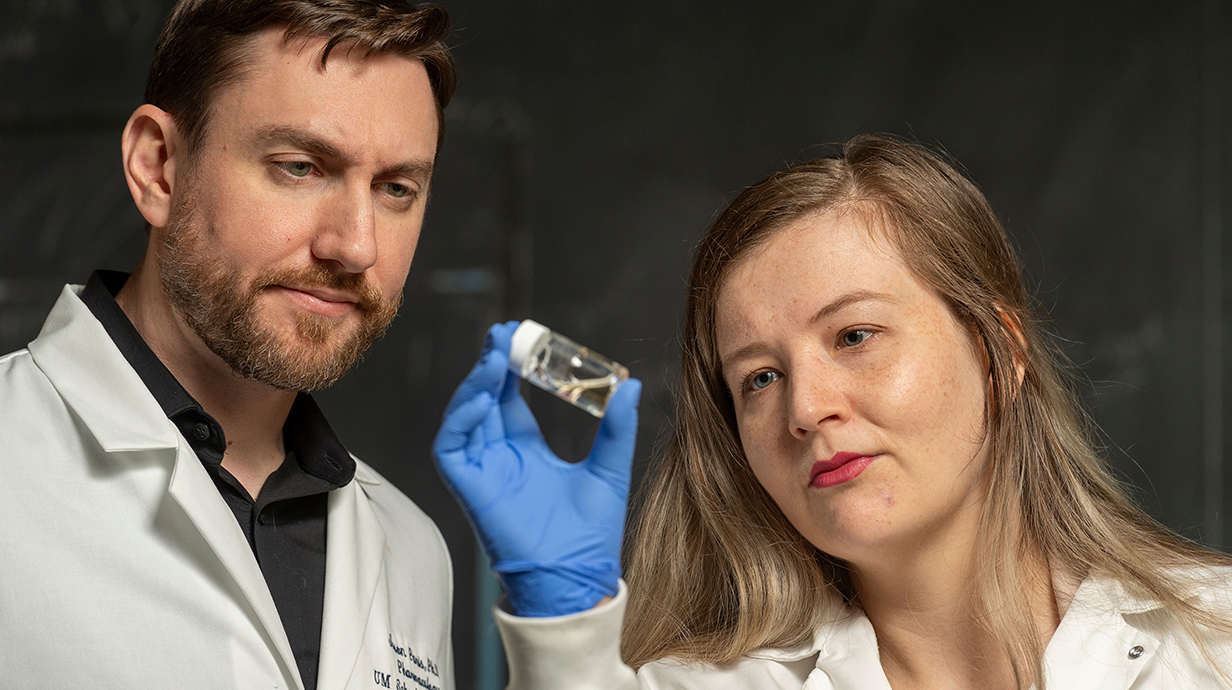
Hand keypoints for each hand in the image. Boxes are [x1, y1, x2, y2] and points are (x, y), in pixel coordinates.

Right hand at [433, 322, 641, 616]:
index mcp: (528, 453)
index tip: (522, 337)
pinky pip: (451, 446)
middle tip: (504, 333)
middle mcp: (500, 458)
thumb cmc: (591, 537)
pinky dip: (462, 418)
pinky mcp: (468, 487)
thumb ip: (618, 428)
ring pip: (464, 416)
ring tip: (495, 355)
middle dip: (489, 364)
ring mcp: (482, 472)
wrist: (576, 579)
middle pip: (484, 400)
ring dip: (475, 384)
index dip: (512, 368)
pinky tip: (484, 395)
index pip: (510, 400)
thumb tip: (631, 385)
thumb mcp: (609, 470)